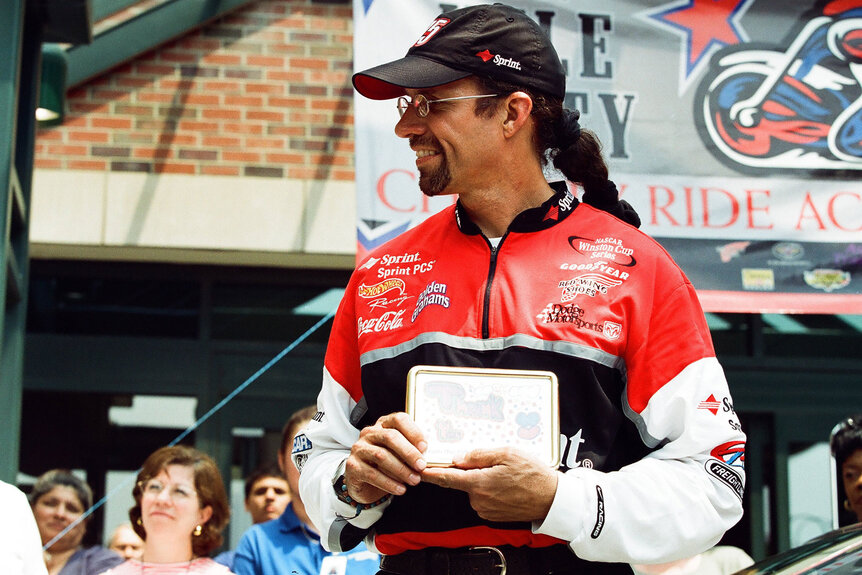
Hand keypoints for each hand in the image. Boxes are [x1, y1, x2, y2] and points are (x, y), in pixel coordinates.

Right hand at [343, 412, 427, 503]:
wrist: (363, 482)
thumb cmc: (386, 464)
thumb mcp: (398, 453)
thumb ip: (410, 449)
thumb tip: (428, 455)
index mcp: (383, 425)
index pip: (398, 419)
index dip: (413, 432)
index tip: (425, 447)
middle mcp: (369, 433)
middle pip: (390, 437)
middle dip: (408, 452)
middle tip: (421, 466)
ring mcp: (359, 448)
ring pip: (381, 455)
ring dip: (401, 469)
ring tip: (414, 480)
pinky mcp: (352, 466)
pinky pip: (372, 474)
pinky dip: (389, 483)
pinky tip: (401, 489)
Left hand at [421, 448, 557, 521]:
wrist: (551, 499)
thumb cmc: (532, 474)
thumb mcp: (507, 454)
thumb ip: (479, 455)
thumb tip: (458, 458)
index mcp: (479, 483)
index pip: (447, 478)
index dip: (431, 473)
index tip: (419, 469)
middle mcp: (478, 499)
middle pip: (463, 481)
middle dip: (472, 470)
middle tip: (495, 463)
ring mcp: (485, 510)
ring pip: (474, 489)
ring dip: (483, 480)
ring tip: (507, 475)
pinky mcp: (493, 516)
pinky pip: (484, 498)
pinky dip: (491, 490)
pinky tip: (507, 486)